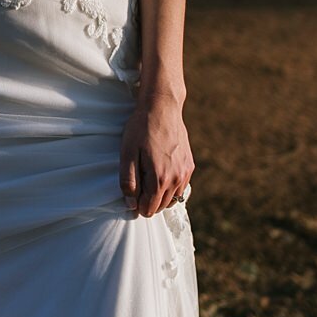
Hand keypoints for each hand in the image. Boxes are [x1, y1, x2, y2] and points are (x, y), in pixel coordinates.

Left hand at [119, 94, 194, 217]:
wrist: (162, 107)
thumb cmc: (141, 129)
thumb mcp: (127, 154)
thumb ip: (128, 181)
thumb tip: (131, 204)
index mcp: (159, 179)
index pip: (149, 209)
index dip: (137, 205)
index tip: (131, 192)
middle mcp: (176, 179)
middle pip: (161, 206)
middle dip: (148, 201)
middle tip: (137, 183)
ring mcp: (185, 172)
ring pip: (172, 199)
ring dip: (160, 196)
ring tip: (148, 178)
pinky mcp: (189, 165)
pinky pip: (181, 187)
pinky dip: (171, 187)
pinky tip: (161, 173)